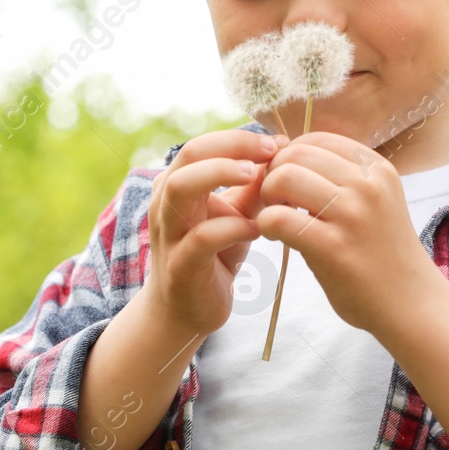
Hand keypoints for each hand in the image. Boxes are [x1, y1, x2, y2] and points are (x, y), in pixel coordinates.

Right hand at [145, 128, 287, 334]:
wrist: (186, 310)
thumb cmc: (213, 255)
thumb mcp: (237, 214)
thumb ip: (253, 187)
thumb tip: (282, 152)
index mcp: (177, 184)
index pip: (202, 145)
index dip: (240, 138)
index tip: (278, 143)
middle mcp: (166, 203)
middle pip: (188, 155)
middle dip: (232, 146)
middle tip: (271, 151)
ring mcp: (169, 234)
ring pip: (181, 189)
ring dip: (221, 174)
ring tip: (257, 176)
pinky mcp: (180, 267)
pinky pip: (201, 238)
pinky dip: (232, 228)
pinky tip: (257, 230)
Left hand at [255, 131, 438, 333]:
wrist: (411, 302)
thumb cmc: (383, 253)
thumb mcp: (375, 200)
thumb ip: (341, 177)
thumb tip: (287, 155)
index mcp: (377, 168)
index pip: (316, 139)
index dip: (291, 157)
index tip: (290, 184)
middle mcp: (368, 184)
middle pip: (295, 154)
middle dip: (274, 174)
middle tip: (276, 201)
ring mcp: (352, 214)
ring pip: (283, 178)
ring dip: (267, 197)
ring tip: (277, 218)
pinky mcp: (333, 247)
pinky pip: (279, 218)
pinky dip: (266, 224)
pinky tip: (275, 236)